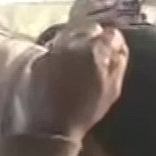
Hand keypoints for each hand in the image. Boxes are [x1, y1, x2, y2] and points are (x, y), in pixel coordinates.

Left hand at [25, 20, 128, 139]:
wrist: (49, 126)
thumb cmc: (85, 111)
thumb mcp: (112, 89)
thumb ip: (117, 62)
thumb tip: (118, 45)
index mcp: (96, 50)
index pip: (111, 33)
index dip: (112, 42)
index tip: (111, 50)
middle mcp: (73, 44)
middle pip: (88, 29)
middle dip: (93, 38)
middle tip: (93, 53)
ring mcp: (53, 50)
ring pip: (68, 34)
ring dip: (74, 42)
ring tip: (76, 57)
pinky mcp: (38, 58)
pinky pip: (52, 47)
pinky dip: (57, 52)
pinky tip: (59, 65)